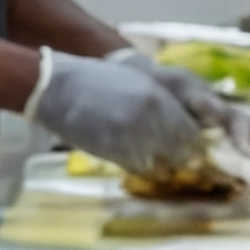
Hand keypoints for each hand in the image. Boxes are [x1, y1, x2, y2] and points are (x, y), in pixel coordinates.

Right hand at [29, 46, 216, 179]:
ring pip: (161, 165)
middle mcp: (150, 119)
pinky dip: (136, 165)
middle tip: (164, 151)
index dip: (191, 141)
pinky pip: (138, 169)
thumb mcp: (139, 83)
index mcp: (157, 99)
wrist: (57, 89)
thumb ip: (165, 104)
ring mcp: (131, 138)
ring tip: (142, 150)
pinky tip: (124, 152)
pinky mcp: (113, 153)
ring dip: (156, 162)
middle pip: (182, 152)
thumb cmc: (98, 80)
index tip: (186, 143)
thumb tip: (191, 128)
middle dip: (177, 154)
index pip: (192, 133)